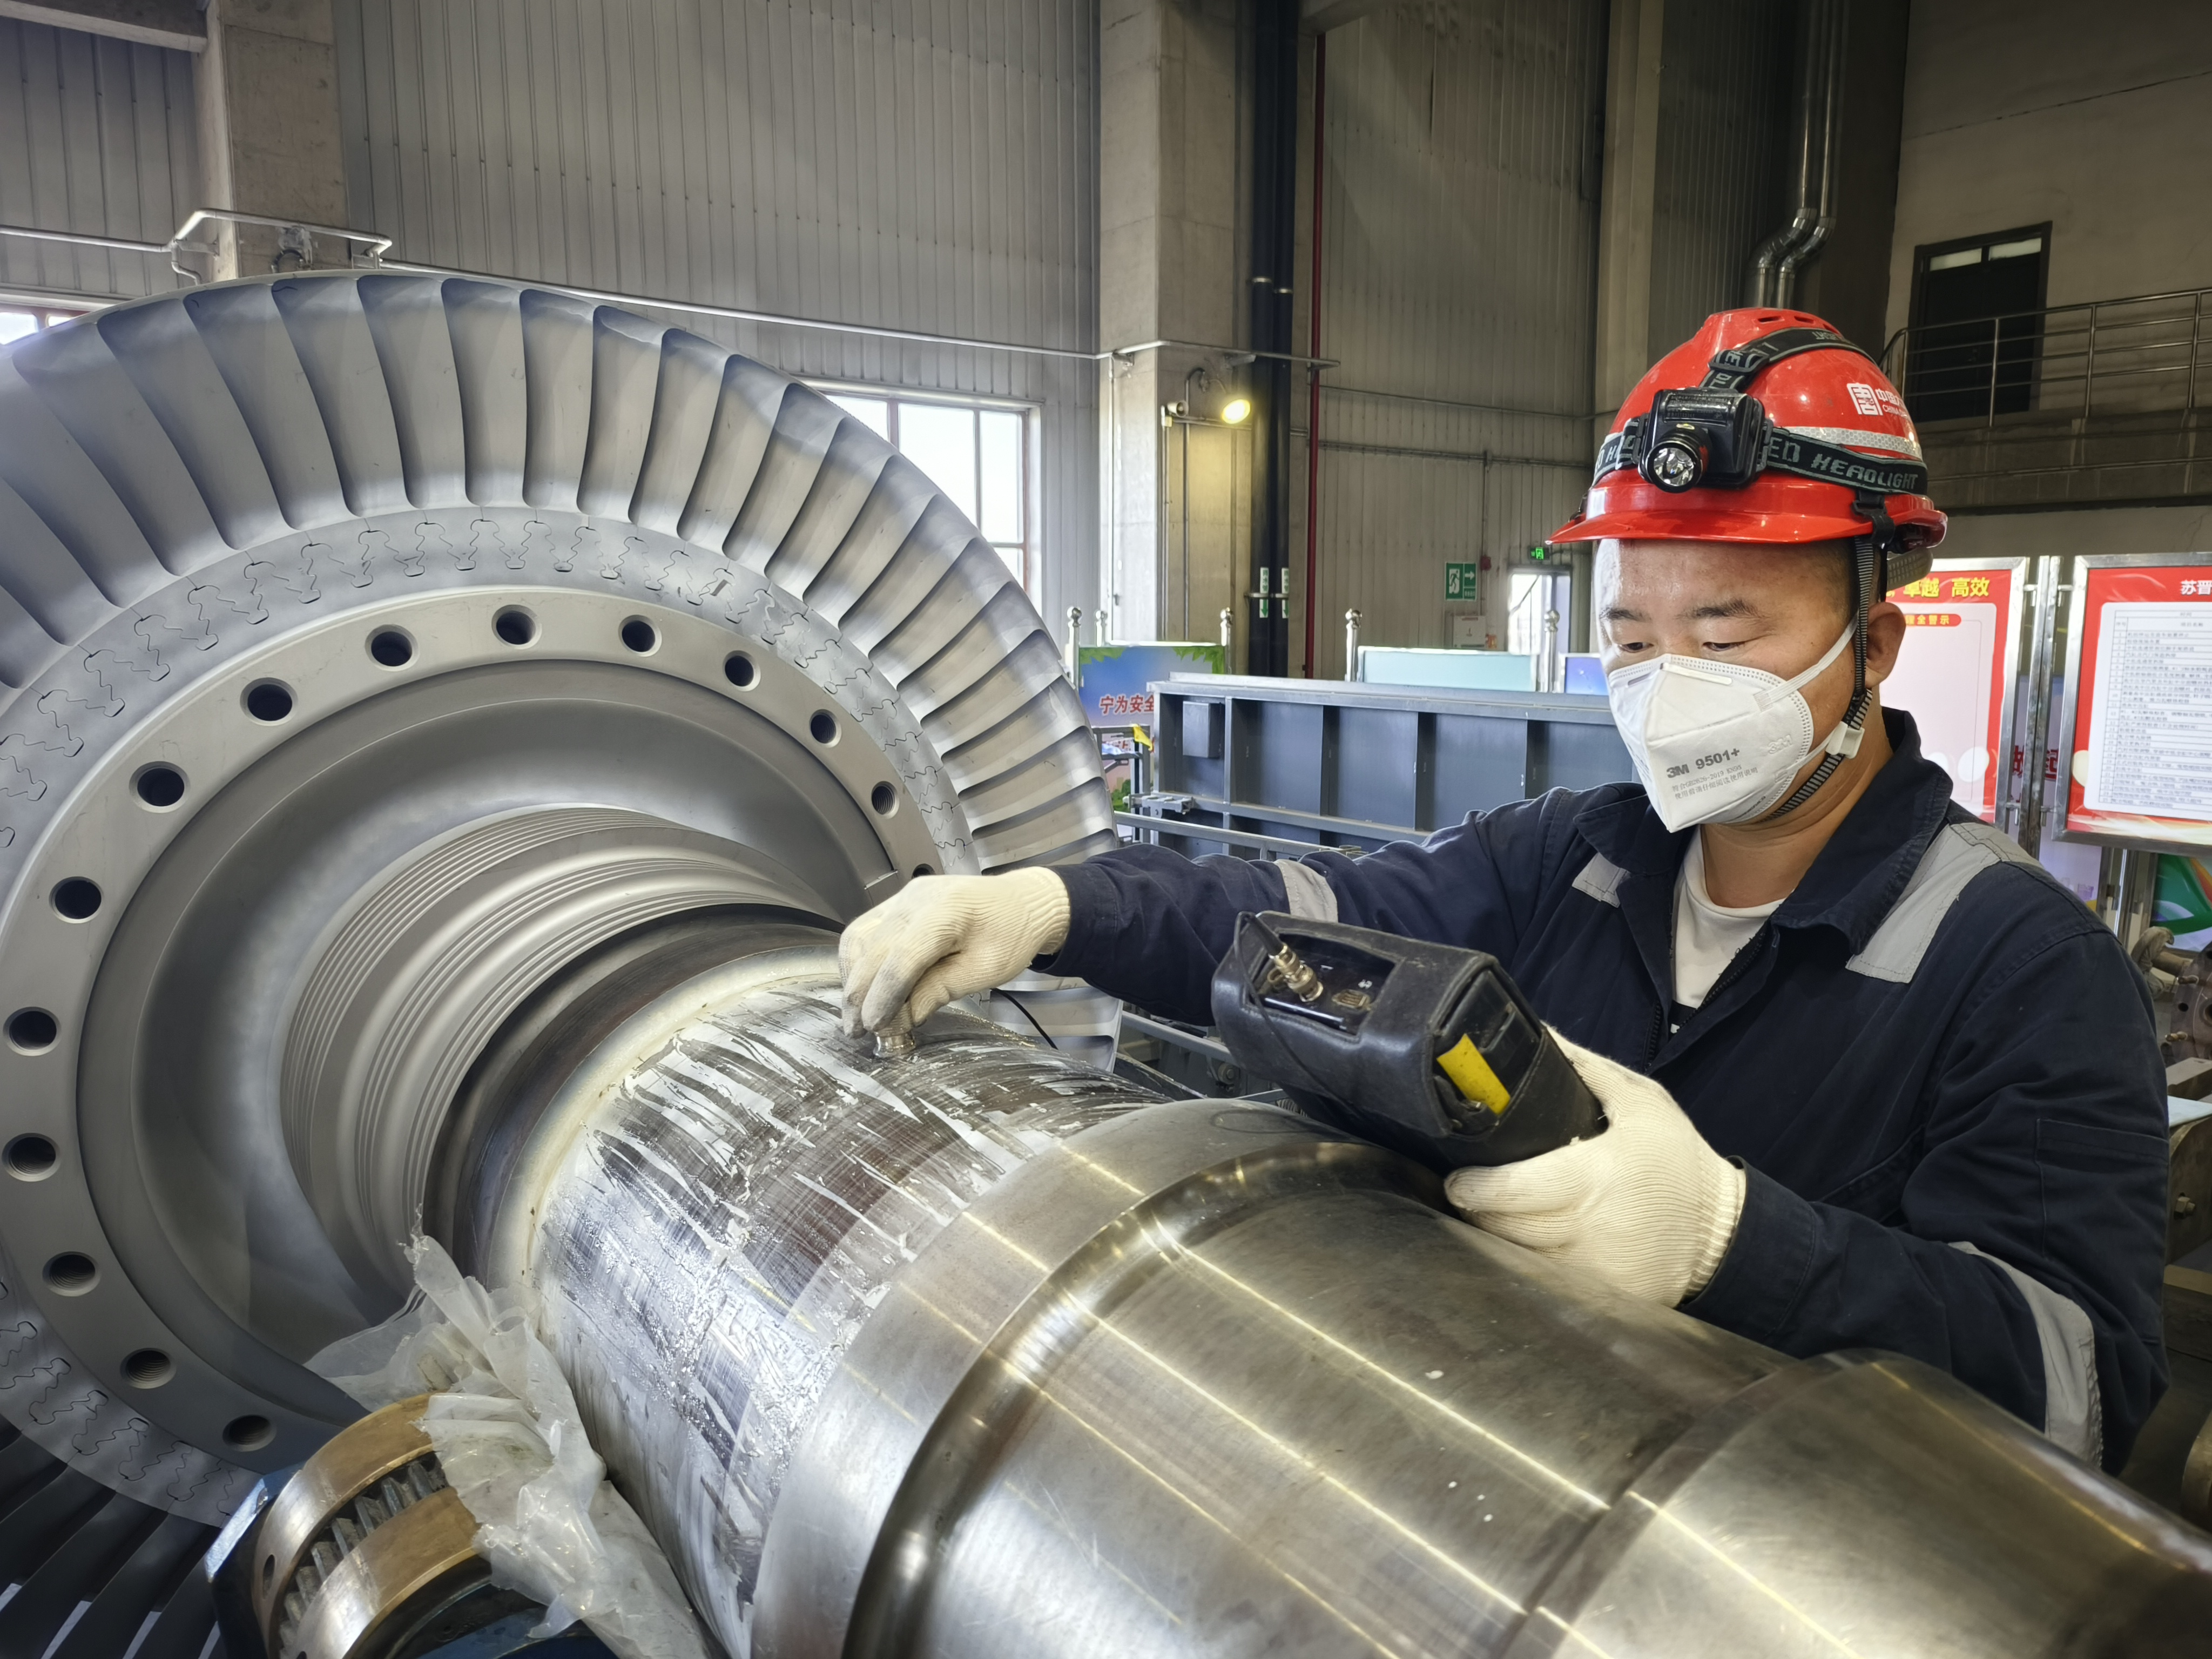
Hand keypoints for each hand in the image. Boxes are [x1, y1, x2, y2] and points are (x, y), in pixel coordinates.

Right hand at [838, 869, 1071, 1037]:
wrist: (1022, 901)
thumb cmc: (1012, 935)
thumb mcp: (985, 970)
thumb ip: (941, 990)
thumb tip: (901, 1018)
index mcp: (946, 911)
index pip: (903, 956)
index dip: (884, 994)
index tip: (874, 1026)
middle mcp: (916, 898)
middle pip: (874, 948)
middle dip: (860, 994)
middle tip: (856, 1032)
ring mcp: (903, 897)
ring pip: (859, 937)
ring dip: (852, 978)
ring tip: (854, 1015)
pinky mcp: (897, 902)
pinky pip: (865, 929)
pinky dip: (857, 960)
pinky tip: (859, 986)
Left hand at [1443, 1031, 1746, 1306]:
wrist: (1723, 1230)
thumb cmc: (1677, 1160)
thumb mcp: (1641, 1103)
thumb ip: (1586, 1069)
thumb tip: (1540, 1034)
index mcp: (1594, 1178)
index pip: (1511, 1191)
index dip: (1474, 1187)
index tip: (1458, 1179)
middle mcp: (1588, 1229)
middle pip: (1503, 1228)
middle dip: (1478, 1211)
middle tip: (1470, 1193)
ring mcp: (1593, 1272)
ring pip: (1518, 1259)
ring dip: (1500, 1239)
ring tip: (1496, 1216)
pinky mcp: (1601, 1298)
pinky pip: (1547, 1284)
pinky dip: (1532, 1266)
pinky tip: (1532, 1245)